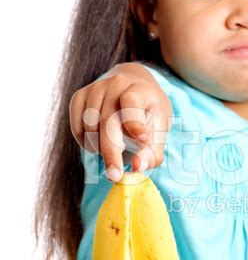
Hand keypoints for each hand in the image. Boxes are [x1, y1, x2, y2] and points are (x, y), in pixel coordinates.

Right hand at [69, 64, 172, 180]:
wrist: (134, 90)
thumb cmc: (148, 115)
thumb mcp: (159, 132)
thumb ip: (152, 153)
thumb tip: (137, 168)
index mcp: (140, 90)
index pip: (133, 102)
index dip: (135, 122)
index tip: (142, 138)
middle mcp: (116, 84)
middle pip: (107, 122)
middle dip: (111, 153)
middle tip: (115, 175)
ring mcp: (95, 88)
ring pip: (89, 127)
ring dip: (99, 147)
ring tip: (114, 151)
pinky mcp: (79, 96)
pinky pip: (76, 126)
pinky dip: (85, 142)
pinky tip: (98, 144)